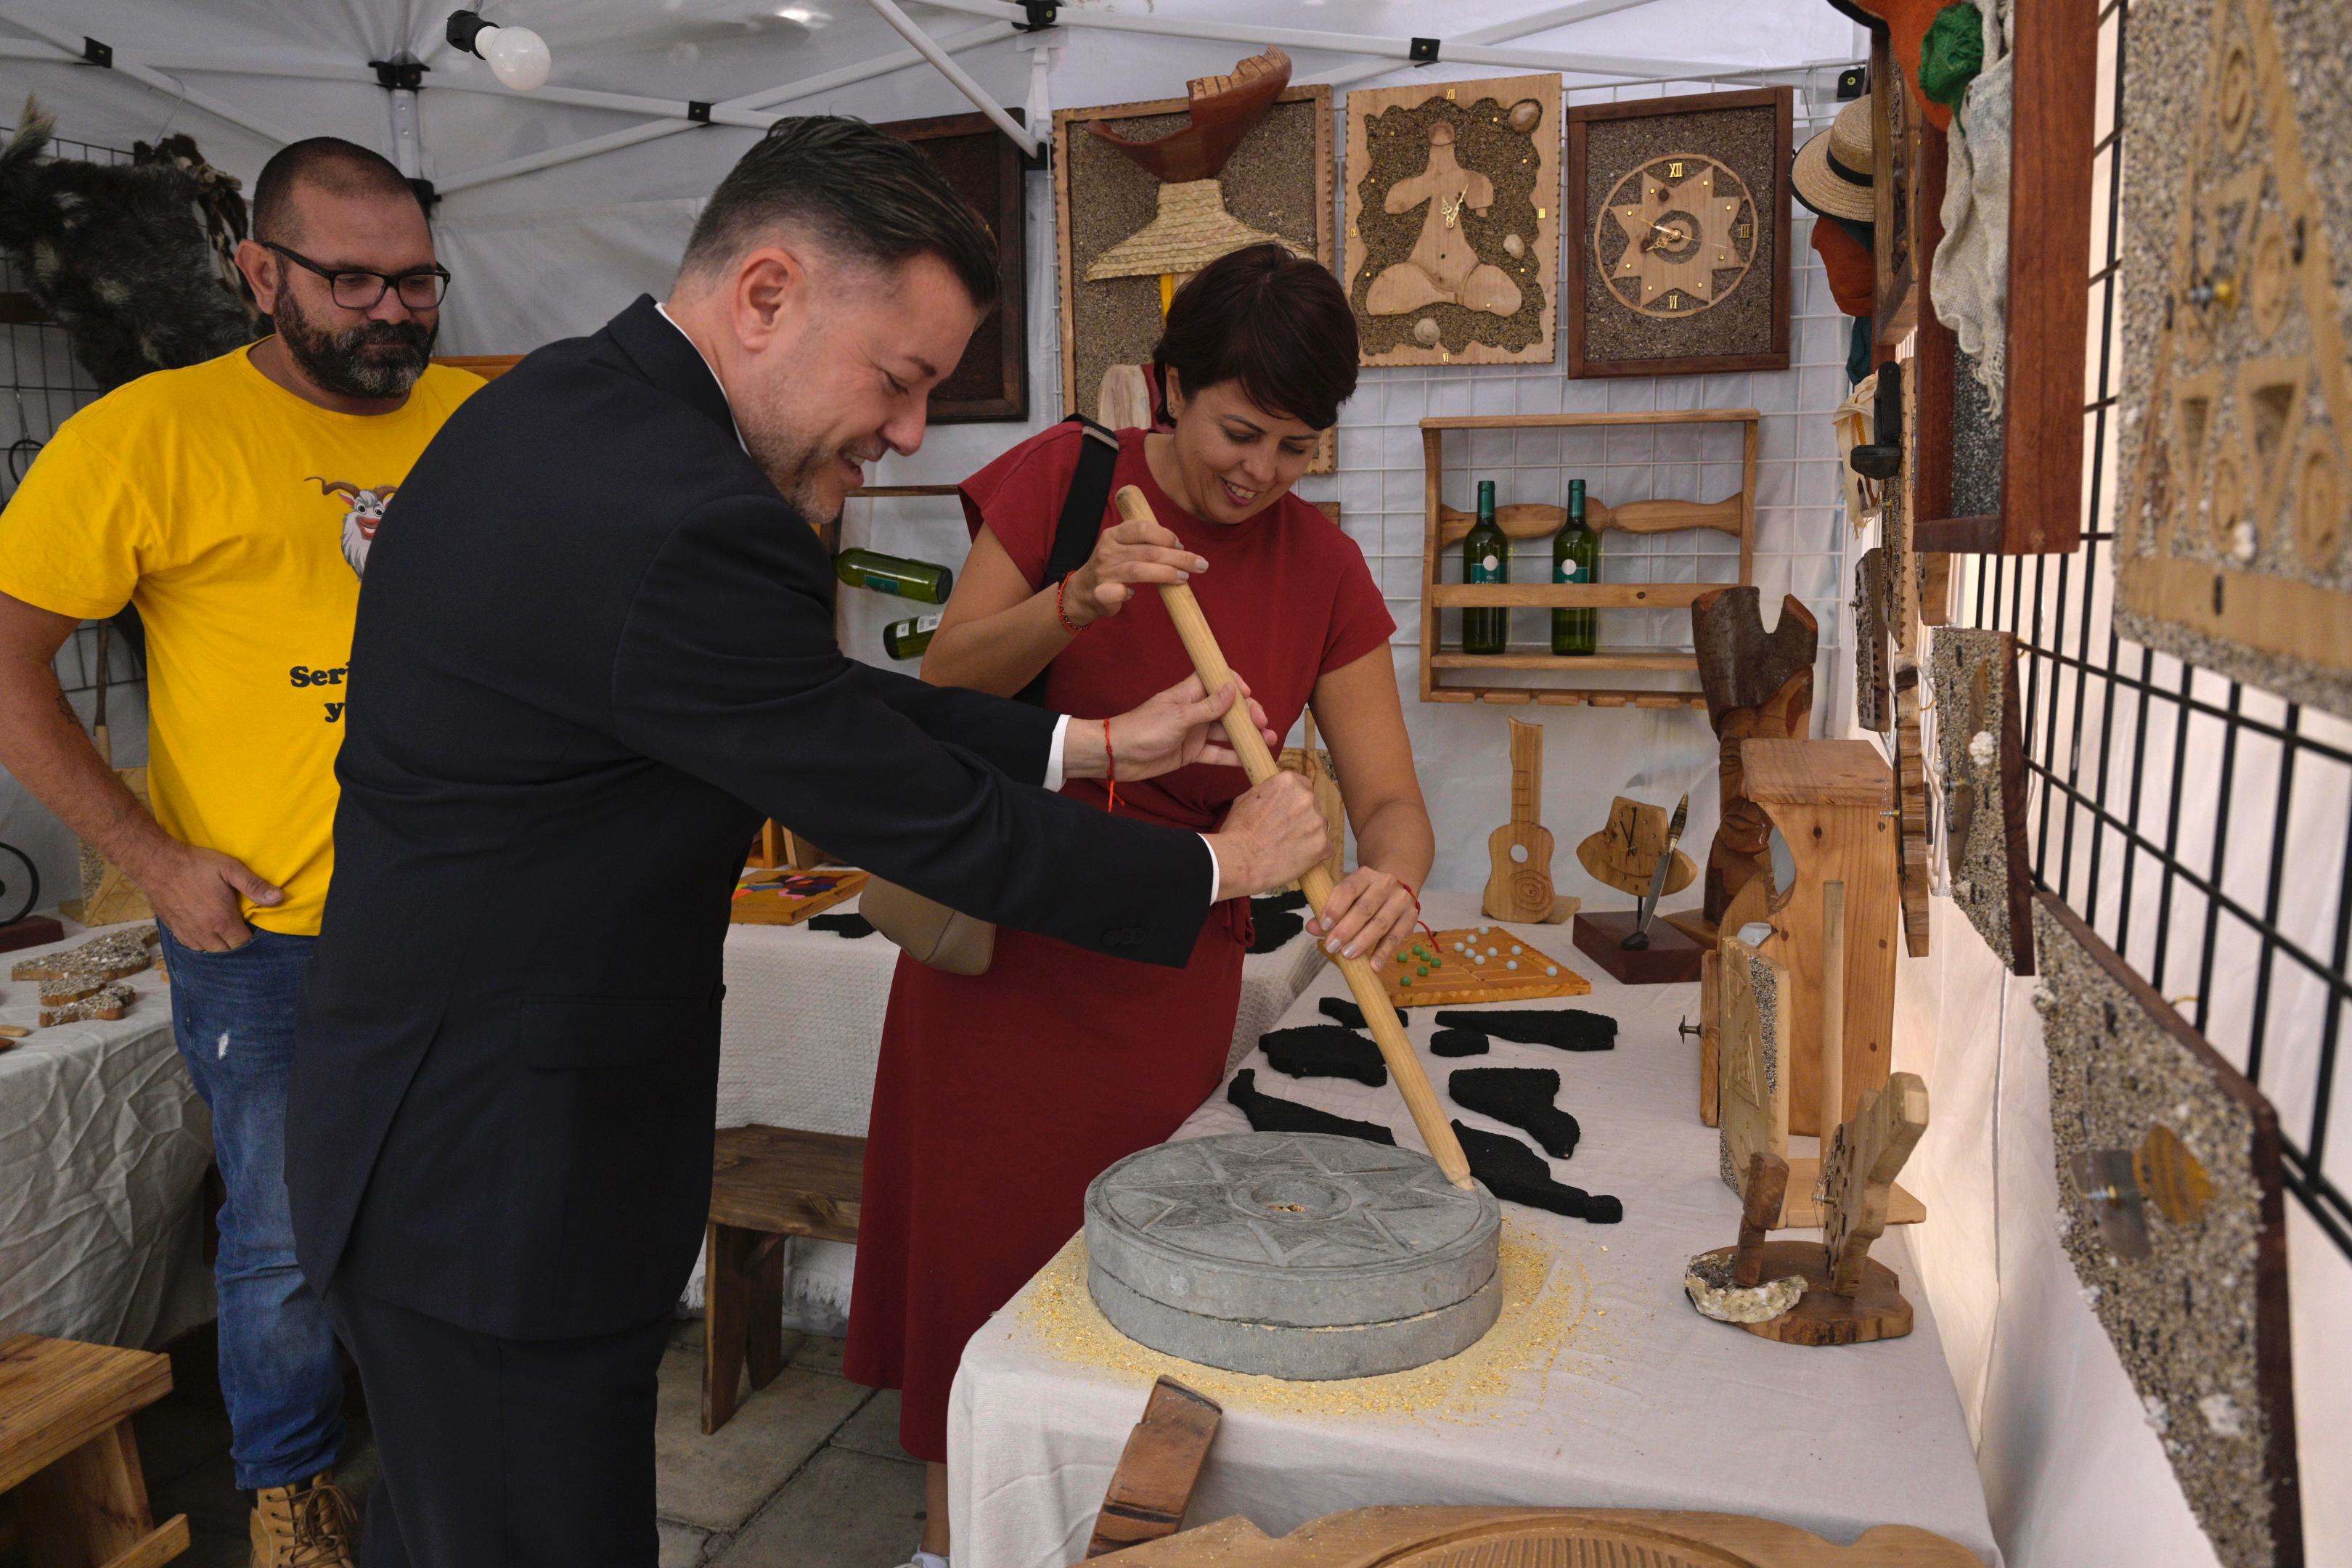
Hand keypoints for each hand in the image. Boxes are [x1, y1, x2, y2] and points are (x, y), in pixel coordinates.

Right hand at [127, 841, 282, 951]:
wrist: (157, 864)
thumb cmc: (196, 865)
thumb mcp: (230, 869)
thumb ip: (254, 885)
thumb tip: (279, 898)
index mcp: (222, 920)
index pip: (243, 942)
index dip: (251, 936)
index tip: (253, 926)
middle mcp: (204, 932)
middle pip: (227, 950)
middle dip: (236, 942)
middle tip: (240, 927)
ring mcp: (187, 933)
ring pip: (208, 951)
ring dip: (219, 945)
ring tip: (225, 931)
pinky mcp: (173, 930)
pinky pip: (192, 946)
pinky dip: (202, 943)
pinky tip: (206, 932)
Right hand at [1064, 517, 1207, 625]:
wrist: (1081, 593)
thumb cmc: (1112, 569)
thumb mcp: (1124, 548)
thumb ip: (1147, 544)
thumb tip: (1179, 548)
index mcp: (1114, 535)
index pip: (1142, 528)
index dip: (1165, 535)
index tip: (1181, 545)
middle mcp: (1108, 551)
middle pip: (1147, 551)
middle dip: (1177, 557)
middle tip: (1199, 564)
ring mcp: (1103, 572)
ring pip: (1137, 570)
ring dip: (1164, 573)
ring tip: (1183, 577)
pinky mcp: (1100, 593)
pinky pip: (1115, 592)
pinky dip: (1125, 593)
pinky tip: (1134, 595)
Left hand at [1100, 674, 1275, 780]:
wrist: (1118, 755)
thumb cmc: (1143, 729)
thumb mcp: (1179, 717)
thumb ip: (1208, 707)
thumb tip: (1233, 690)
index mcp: (1189, 693)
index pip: (1216, 680)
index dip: (1234, 684)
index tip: (1248, 693)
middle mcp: (1195, 710)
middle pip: (1228, 708)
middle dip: (1247, 714)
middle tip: (1262, 723)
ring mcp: (1195, 732)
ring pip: (1226, 731)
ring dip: (1246, 735)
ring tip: (1267, 740)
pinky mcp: (1192, 752)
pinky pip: (1217, 753)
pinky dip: (1232, 757)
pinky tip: (1249, 759)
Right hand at [1207, 772, 1330, 899]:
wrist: (1239, 860)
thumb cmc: (1238, 831)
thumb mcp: (1247, 797)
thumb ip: (1269, 792)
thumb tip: (1275, 795)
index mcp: (1289, 781)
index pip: (1303, 785)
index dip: (1294, 800)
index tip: (1288, 810)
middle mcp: (1307, 798)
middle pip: (1312, 806)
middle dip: (1301, 817)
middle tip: (1283, 831)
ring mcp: (1317, 822)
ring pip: (1318, 827)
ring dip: (1308, 834)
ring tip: (1287, 846)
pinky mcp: (1322, 845)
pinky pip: (1324, 848)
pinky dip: (1314, 853)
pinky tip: (1296, 857)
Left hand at [1312, 866, 1416, 961]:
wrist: (1398, 888)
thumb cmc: (1365, 895)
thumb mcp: (1347, 896)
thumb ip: (1329, 911)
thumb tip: (1312, 928)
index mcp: (1365, 875)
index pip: (1348, 888)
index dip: (1335, 907)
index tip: (1324, 926)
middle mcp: (1385, 884)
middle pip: (1364, 908)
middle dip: (1346, 929)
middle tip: (1332, 947)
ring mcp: (1400, 900)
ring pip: (1380, 923)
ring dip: (1362, 941)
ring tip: (1347, 955)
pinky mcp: (1411, 917)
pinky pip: (1396, 937)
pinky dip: (1384, 952)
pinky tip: (1374, 965)